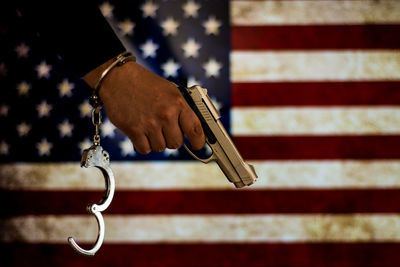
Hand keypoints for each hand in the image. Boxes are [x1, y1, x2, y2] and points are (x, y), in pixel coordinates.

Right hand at [83, 58, 205, 153]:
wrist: (119, 78)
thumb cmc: (146, 84)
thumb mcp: (170, 90)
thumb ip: (182, 109)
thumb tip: (192, 129)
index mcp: (178, 103)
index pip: (195, 129)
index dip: (199, 141)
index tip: (197, 145)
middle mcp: (165, 114)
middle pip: (176, 143)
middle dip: (172, 139)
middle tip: (165, 130)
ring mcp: (149, 123)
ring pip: (160, 147)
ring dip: (156, 141)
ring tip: (150, 127)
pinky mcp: (134, 130)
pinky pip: (145, 149)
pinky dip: (143, 144)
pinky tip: (141, 132)